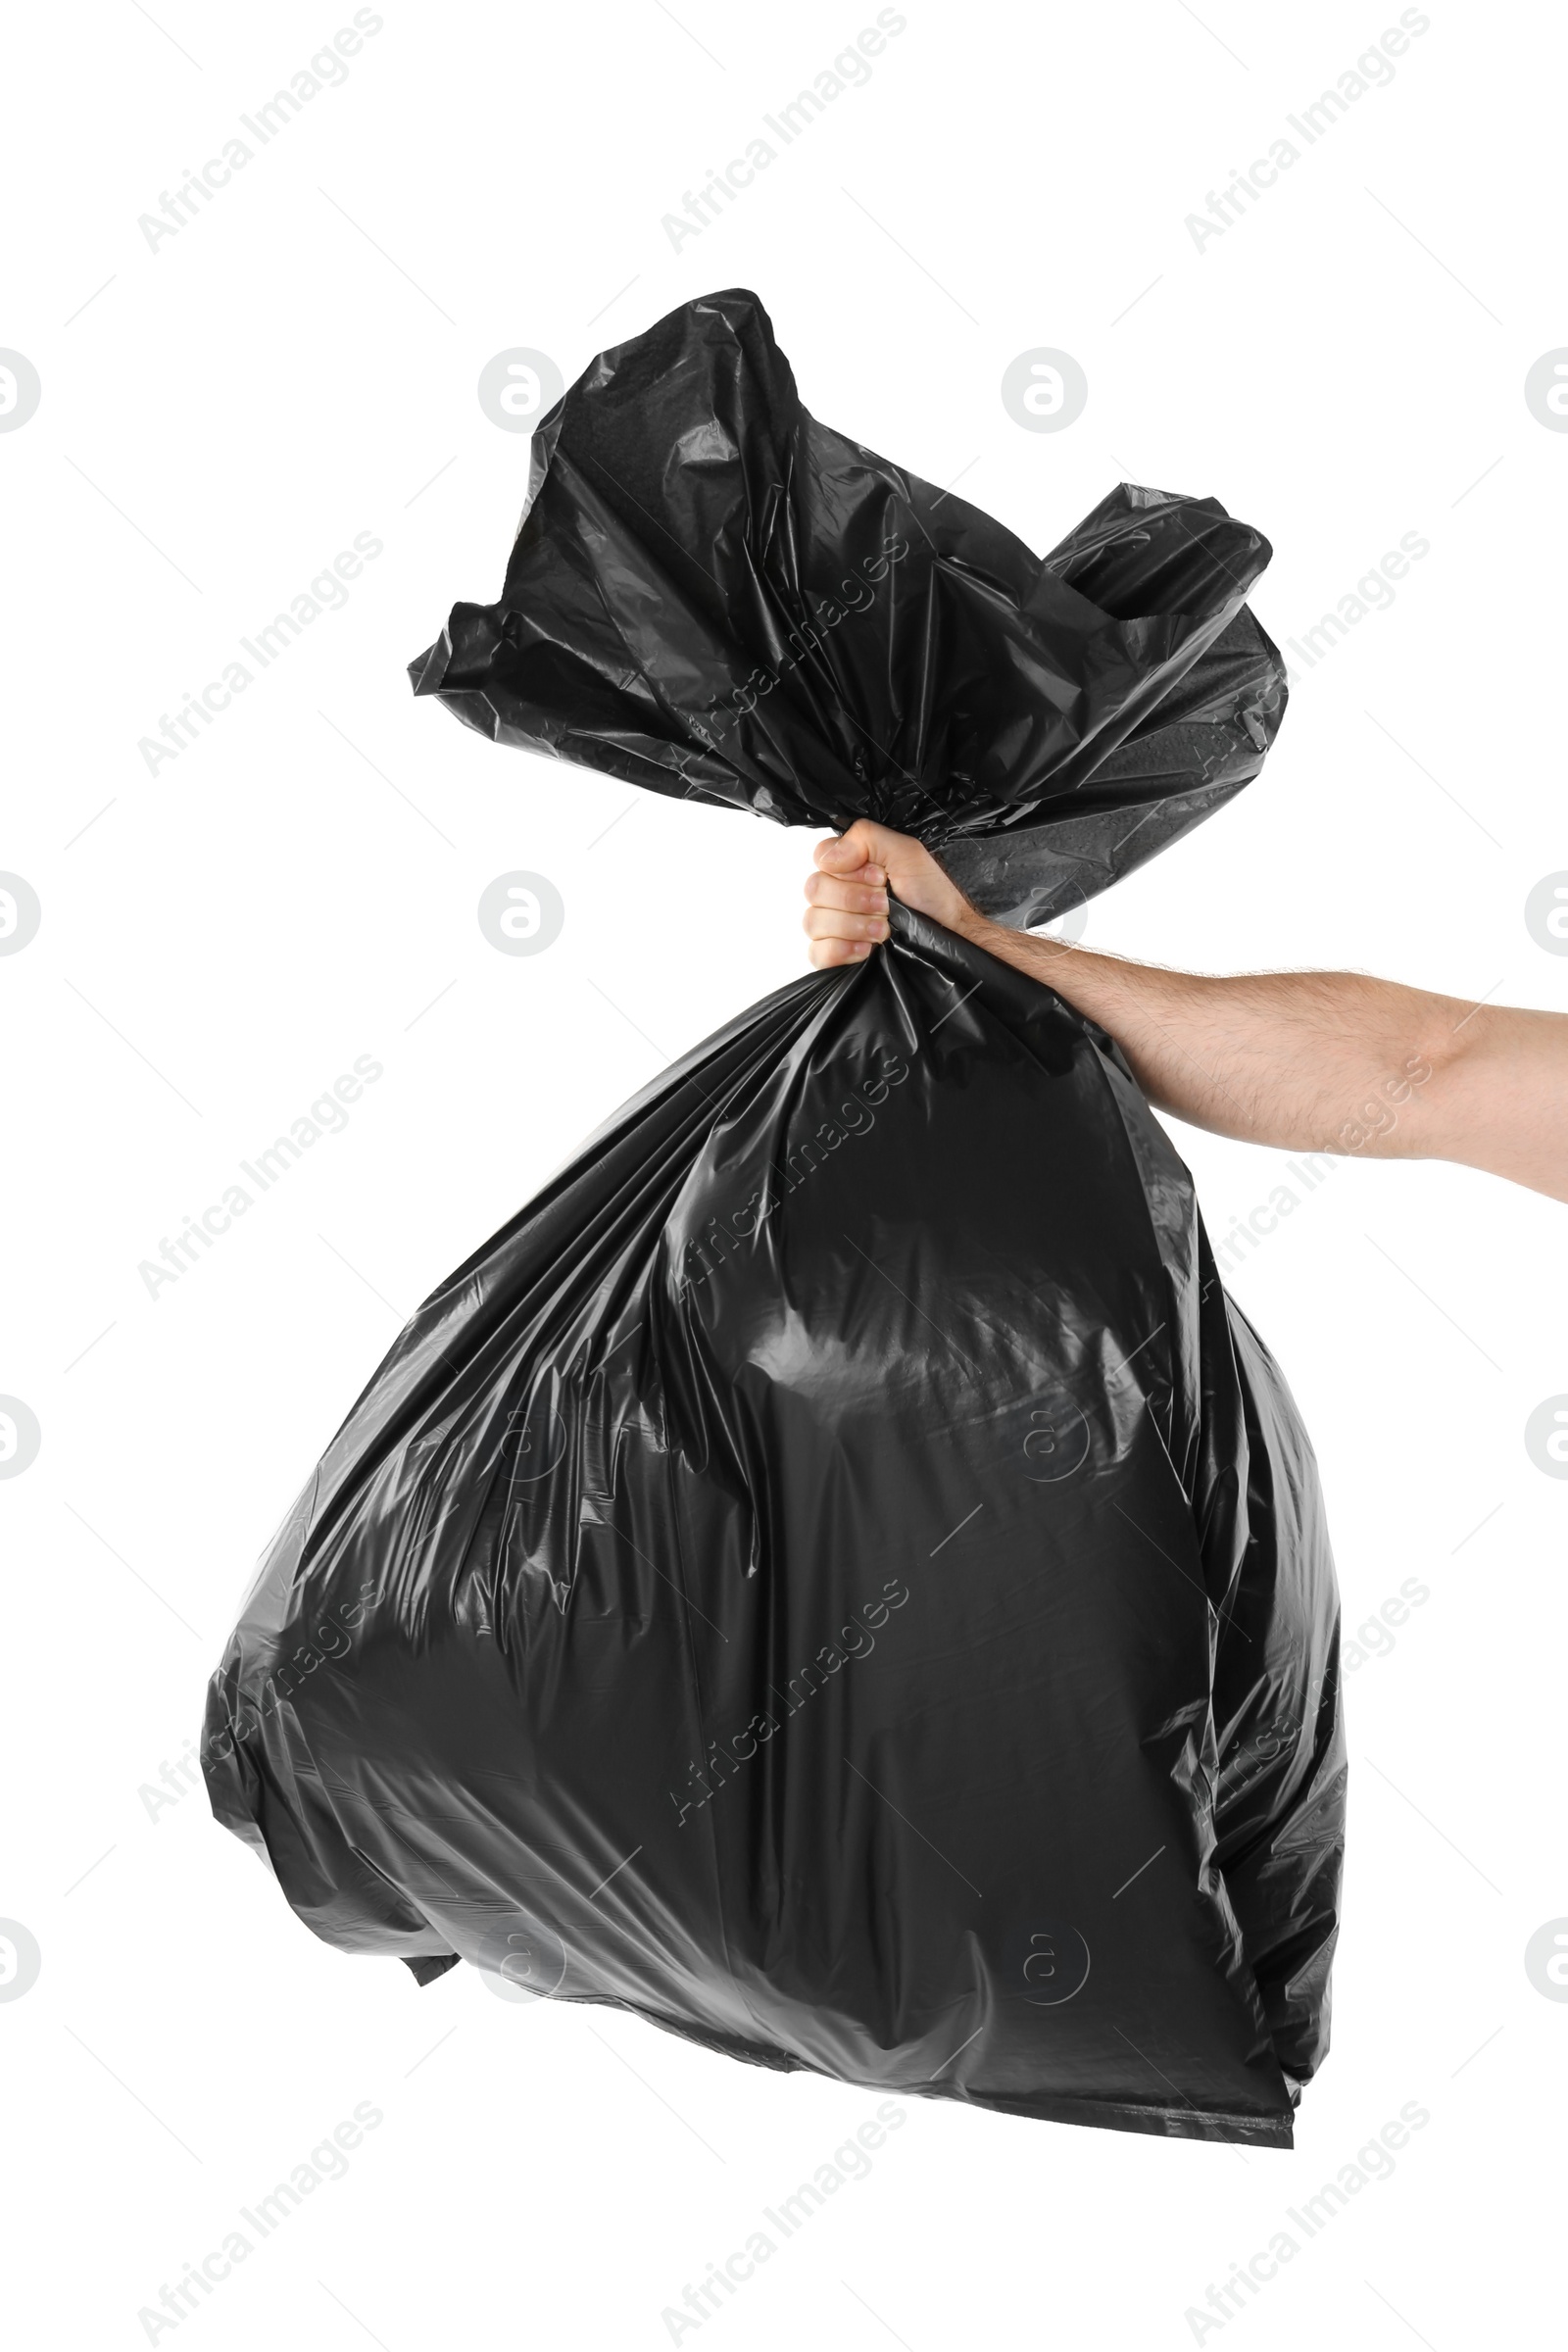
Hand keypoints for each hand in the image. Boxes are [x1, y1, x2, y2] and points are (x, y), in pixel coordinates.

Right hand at [803, 820, 974, 968]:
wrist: (951, 933)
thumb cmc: (933, 893)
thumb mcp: (906, 852)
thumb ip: (865, 838)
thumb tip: (828, 858)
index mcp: (851, 866)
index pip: (820, 858)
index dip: (846, 870)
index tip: (879, 878)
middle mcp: (838, 893)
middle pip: (813, 890)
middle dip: (853, 899)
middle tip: (885, 905)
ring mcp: (835, 926)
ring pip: (813, 922)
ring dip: (852, 925)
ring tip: (884, 930)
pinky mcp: (837, 956)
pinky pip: (816, 953)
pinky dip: (840, 950)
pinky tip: (866, 950)